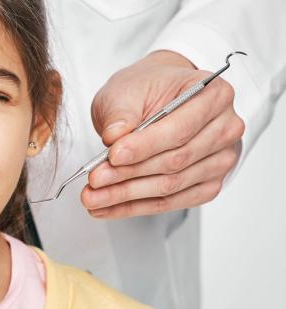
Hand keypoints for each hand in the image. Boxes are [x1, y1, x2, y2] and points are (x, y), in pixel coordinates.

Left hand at [81, 50, 244, 218]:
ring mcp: (220, 160)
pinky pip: (171, 202)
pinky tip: (108, 207)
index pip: (179, 129)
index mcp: (214, 95)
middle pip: (176, 161)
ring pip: (171, 186)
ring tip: (93, 197)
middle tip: (95, 179)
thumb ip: (121, 113)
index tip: (113, 155)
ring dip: (127, 196)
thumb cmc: (146, 90)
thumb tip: (114, 136)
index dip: (145, 146)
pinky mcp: (207, 184)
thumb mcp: (126, 91)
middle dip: (129, 174)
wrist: (155, 99)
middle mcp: (225, 128)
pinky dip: (135, 207)